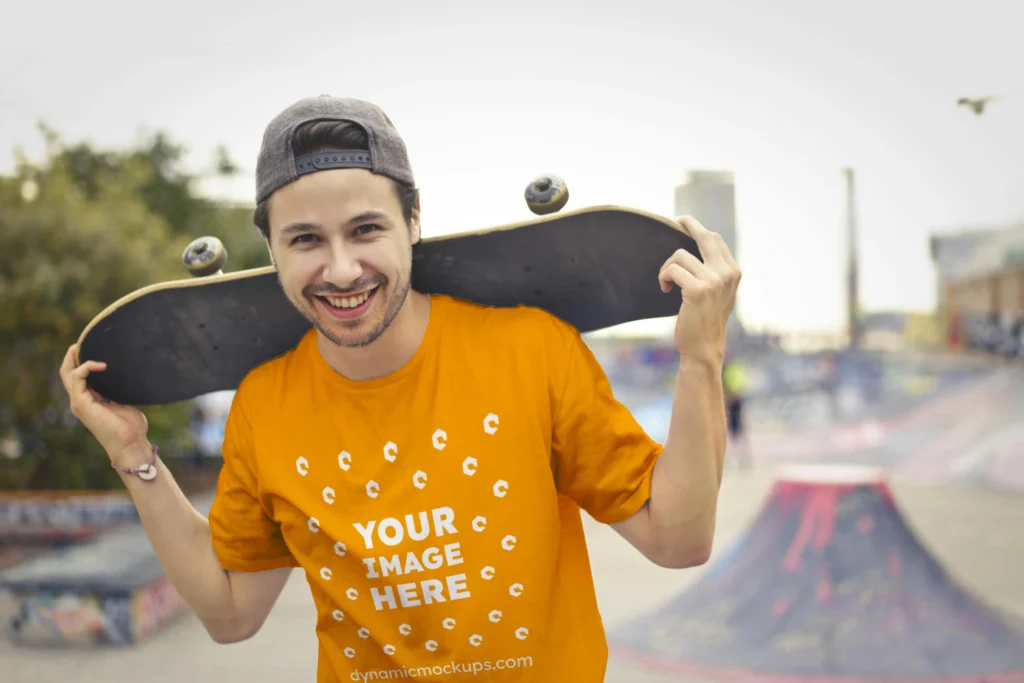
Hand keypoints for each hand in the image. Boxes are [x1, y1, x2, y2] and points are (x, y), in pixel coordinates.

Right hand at [59, 344, 149, 458]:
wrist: (131, 443)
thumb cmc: (131, 427)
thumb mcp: (124, 403)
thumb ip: (119, 391)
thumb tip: (126, 376)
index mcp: (89, 401)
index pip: (77, 377)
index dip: (80, 362)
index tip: (92, 348)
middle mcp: (80, 401)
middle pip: (67, 374)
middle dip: (71, 356)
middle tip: (80, 342)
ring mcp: (79, 402)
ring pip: (67, 374)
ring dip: (74, 358)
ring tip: (83, 346)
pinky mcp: (82, 403)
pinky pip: (77, 378)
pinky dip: (86, 368)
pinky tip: (102, 365)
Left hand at [658, 216, 740, 364]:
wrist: (703, 347)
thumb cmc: (705, 320)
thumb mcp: (719, 293)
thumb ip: (716, 272)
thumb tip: (701, 246)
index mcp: (733, 272)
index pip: (715, 239)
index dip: (697, 229)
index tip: (684, 226)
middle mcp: (727, 273)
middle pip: (704, 236)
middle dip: (688, 224)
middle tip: (675, 221)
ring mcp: (714, 281)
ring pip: (680, 255)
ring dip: (667, 267)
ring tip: (667, 282)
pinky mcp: (697, 290)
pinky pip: (672, 270)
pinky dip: (664, 277)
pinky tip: (665, 289)